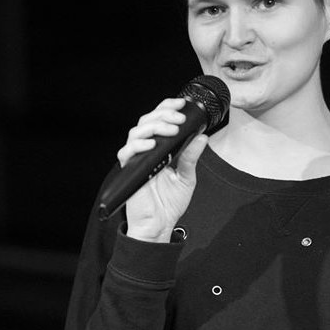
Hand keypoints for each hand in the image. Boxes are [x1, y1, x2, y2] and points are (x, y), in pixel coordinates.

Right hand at [116, 98, 208, 242]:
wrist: (159, 226)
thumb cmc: (168, 204)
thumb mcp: (186, 176)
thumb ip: (192, 156)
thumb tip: (202, 137)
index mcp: (159, 148)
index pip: (159, 119)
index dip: (167, 107)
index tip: (182, 104)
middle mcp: (146, 150)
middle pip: (147, 121)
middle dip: (163, 114)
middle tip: (179, 118)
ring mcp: (137, 159)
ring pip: (137, 132)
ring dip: (155, 126)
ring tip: (171, 129)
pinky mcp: (130, 170)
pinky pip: (128, 152)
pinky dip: (139, 145)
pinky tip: (153, 144)